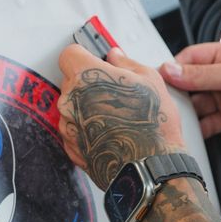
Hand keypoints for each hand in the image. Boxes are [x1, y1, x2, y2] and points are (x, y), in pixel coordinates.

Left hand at [57, 43, 188, 190]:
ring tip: (115, 117)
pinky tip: (110, 132)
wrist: (150, 167)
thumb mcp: (149, 80)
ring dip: (87, 107)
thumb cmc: (152, 125)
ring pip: (72, 106)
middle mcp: (69, 100)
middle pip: (70, 81)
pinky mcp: (70, 147)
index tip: (94, 61)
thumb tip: (115, 56)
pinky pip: (74, 129)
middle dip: (88, 83)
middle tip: (113, 92)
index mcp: (85, 76)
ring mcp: (68, 125)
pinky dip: (87, 129)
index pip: (69, 53)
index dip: (83, 56)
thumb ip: (125, 63)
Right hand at [160, 40, 220, 156]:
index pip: (191, 57)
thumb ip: (202, 74)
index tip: (160, 79)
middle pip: (190, 82)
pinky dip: (200, 127)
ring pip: (197, 104)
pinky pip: (207, 121)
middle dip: (181, 92)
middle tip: (169, 102)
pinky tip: (196, 130)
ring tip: (182, 118)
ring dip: (190, 112)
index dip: (174, 68)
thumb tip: (172, 69)